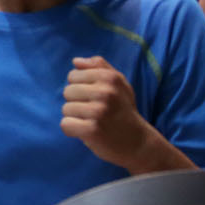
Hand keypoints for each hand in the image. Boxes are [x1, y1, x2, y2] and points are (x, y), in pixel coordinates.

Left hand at [61, 56, 159, 170]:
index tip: (94, 97)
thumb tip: (76, 61)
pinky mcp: (92, 130)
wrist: (138, 142)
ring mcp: (99, 111)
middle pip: (67, 91)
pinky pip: (65, 124)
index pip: (73, 75)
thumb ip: (99, 68)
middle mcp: (106, 92)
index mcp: (110, 78)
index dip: (80, 87)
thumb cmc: (124, 111)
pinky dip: (72, 130)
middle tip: (94, 112)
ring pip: (66, 109)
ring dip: (75, 117)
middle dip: (77, 102)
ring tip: (93, 122)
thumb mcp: (119, 84)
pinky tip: (87, 132)